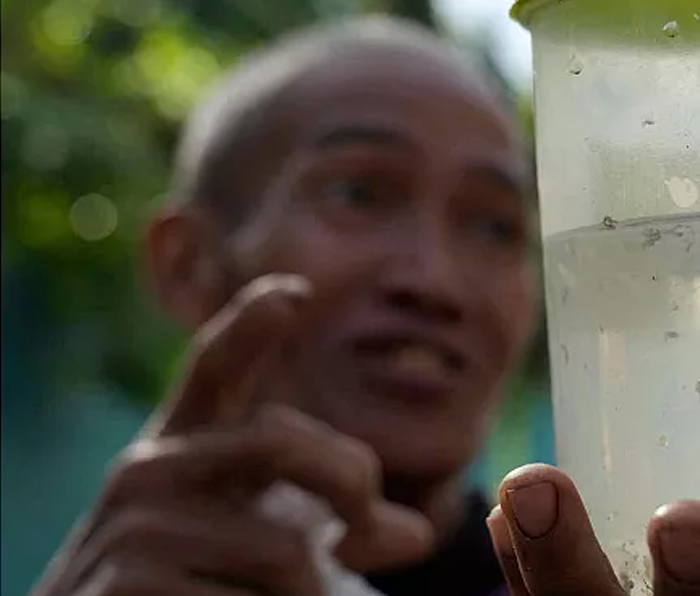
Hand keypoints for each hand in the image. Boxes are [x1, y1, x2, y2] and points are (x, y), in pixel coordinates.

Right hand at [31, 274, 432, 595]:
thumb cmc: (205, 587)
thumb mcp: (267, 542)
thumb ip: (331, 520)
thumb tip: (413, 535)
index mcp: (185, 443)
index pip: (216, 366)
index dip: (251, 325)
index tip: (294, 295)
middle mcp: (149, 469)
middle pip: (279, 439)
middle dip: (348, 481)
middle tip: (372, 531)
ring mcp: (131, 527)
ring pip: (283, 549)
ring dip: (310, 593)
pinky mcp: (124, 585)